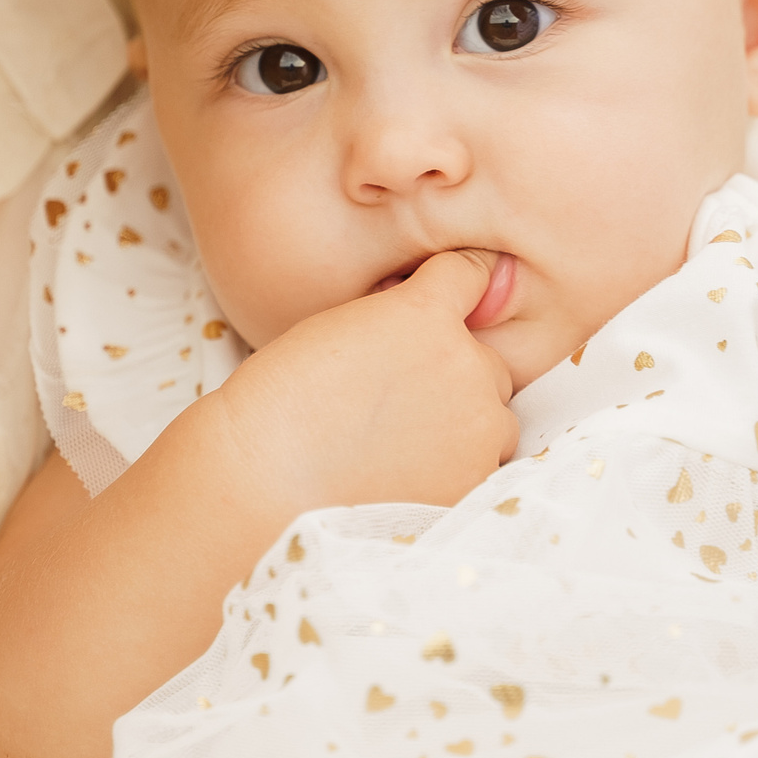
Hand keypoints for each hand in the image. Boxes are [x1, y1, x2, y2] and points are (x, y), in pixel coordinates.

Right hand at [211, 249, 518, 514]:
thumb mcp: (338, 327)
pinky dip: (453, 469)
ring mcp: (479, 428)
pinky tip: (403, 476)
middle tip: (398, 402)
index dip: (455, 288)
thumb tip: (425, 335)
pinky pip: (482, 467)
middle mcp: (465, 364)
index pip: (470, 275)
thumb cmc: (281, 403)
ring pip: (493, 418)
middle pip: (486, 360)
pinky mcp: (476, 483)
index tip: (448, 302)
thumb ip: (398, 321)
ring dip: (462, 424)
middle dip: (454, 376)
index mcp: (427, 313)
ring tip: (399, 445)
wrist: (265, 482)